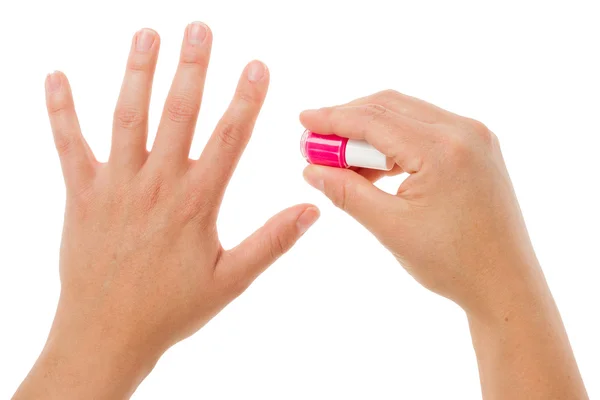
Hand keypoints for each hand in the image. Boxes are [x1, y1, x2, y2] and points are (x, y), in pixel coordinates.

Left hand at [14, 23, 318, 398]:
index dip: (245, 99)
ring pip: (125, 118)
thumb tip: (311, 210)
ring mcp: (114, 186)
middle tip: (199, 28)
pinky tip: (55, 75)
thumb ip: (271, 242)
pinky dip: (60, 110)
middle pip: (177, 115)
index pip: (228, 139)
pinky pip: (67, 145)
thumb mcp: (231, 280)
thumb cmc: (171, 309)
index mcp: (195, 203)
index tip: (256, 64)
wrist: (106, 335)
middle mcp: (155, 185)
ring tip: (146, 34)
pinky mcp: (80, 195)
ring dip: (136, 73)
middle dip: (191, 68)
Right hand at [300, 90, 587, 398]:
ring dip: (371, 132)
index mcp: (443, 150)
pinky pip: (425, 130)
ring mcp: (475, 137)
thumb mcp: (391, 228)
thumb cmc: (453, 264)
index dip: (333, 118)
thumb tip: (311, 169)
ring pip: (407, 116)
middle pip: (390, 107)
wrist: (506, 284)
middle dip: (348, 121)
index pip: (374, 119)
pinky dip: (395, 142)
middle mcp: (464, 131)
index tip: (303, 120)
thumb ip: (347, 193)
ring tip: (342, 160)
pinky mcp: (477, 148)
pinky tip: (375, 166)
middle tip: (317, 142)